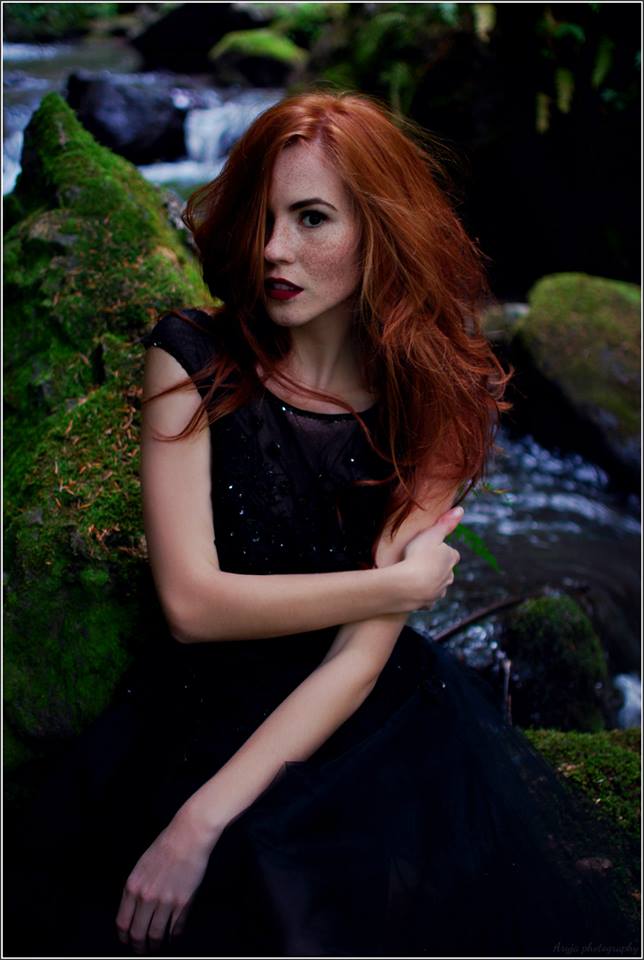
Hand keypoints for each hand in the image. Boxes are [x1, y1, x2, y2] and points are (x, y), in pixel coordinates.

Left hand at [115, 806, 222, 953]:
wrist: (188, 835)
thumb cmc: (165, 846)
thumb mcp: (141, 866)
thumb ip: (135, 889)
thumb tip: (134, 911)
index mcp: (132, 886)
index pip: (122, 922)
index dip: (124, 936)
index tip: (127, 941)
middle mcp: (146, 897)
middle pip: (138, 933)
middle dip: (139, 947)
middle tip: (142, 951)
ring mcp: (165, 901)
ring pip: (156, 935)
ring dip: (156, 945)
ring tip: (158, 947)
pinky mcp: (183, 902)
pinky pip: (176, 928)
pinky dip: (174, 936)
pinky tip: (173, 936)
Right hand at [399, 507, 461, 610]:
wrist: (408, 585)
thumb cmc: (418, 556)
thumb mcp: (431, 534)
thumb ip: (445, 523)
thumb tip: (461, 510)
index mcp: (450, 558)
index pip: (452, 554)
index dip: (443, 551)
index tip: (433, 549)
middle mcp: (449, 576)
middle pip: (447, 571)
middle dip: (439, 568)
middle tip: (423, 563)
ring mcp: (439, 591)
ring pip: (439, 586)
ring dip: (432, 582)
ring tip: (417, 577)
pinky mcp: (428, 603)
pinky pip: (428, 600)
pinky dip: (423, 596)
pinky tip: (414, 593)